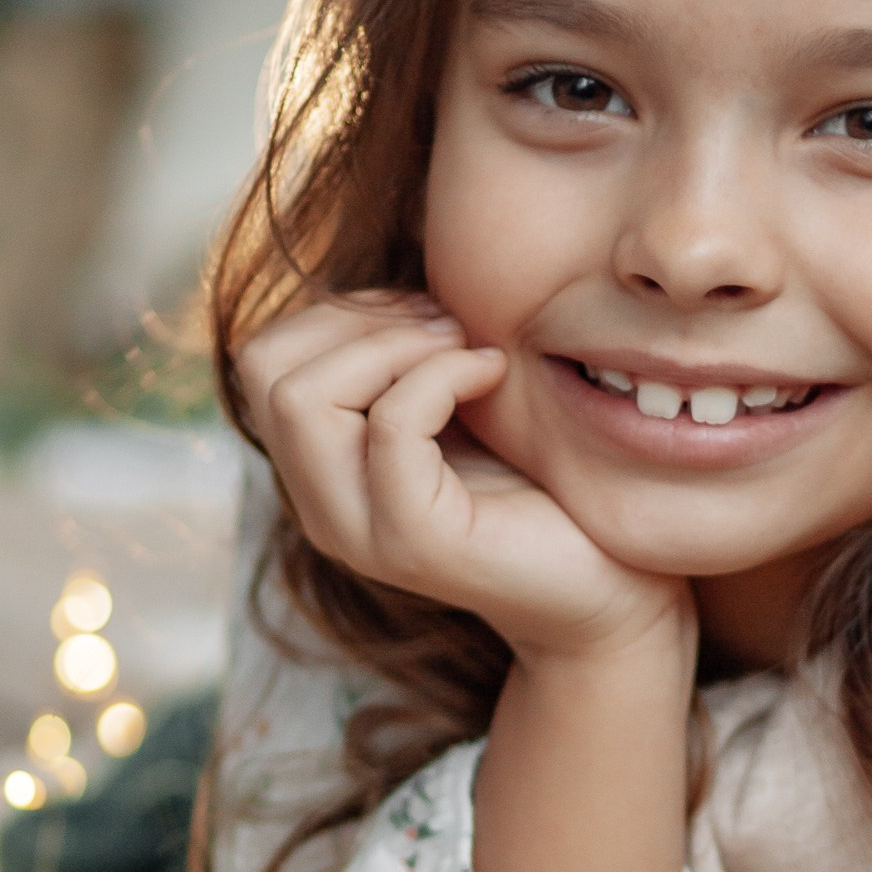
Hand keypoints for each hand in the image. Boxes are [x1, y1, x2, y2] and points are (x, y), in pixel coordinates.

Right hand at [235, 292, 689, 664]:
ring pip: (301, 398)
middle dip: (359, 321)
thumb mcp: (456, 404)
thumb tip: (388, 283)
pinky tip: (494, 373)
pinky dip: (443, 375)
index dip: (341, 312)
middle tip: (448, 326)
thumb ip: (404, 355)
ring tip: (468, 348)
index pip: (262, 355)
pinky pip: (392, 426)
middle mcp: (321, 504)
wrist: (609, 588)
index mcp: (321, 468)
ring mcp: (358, 529)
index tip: (427, 315)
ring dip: (394, 346)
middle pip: (264, 367)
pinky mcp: (412, 541)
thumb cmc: (542, 485)